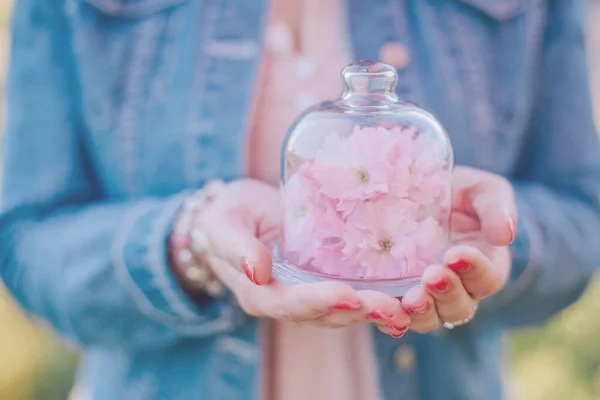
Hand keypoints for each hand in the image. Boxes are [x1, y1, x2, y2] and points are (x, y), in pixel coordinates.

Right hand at [197, 179, 411, 334]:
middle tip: (391, 308)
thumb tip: (254, 271)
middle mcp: (285, 300)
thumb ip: (235, 245)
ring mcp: (307, 292)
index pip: (288, 304)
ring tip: (404, 309)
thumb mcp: (223, 222)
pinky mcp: (324, 279)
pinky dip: (375, 299)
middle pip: (322, 313)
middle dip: (358, 311)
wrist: (242, 211)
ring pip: (341, 310)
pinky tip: (403, 299)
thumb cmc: (229, 213)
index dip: (318, 301)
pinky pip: (350, 295)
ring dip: (372, 311)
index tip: (348, 296)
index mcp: (258, 292)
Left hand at [401, 166, 515, 331]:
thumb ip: (495, 207)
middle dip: (447, 292)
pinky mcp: (395, 297)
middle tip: (432, 275)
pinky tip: (379, 309)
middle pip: (458, 306)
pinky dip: (388, 318)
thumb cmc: (457, 193)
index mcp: (483, 266)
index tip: (456, 253)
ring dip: (421, 311)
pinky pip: (394, 318)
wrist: (414, 193)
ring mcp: (426, 297)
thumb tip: (505, 235)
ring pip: (428, 318)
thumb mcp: (480, 190)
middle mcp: (457, 289)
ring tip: (411, 298)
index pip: (487, 279)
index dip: (475, 270)